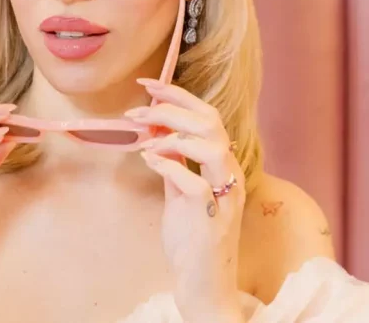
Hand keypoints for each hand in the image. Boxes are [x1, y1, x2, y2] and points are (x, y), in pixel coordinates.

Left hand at [125, 79, 246, 322]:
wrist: (204, 283)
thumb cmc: (193, 238)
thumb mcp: (181, 194)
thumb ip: (175, 165)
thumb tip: (157, 136)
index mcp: (224, 166)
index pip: (209, 117)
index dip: (179, 96)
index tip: (149, 85)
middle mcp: (229, 176)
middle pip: (210, 123)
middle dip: (172, 107)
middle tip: (138, 109)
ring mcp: (223, 197)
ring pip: (212, 146)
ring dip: (174, 134)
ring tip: (146, 137)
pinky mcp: (211, 218)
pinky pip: (193, 182)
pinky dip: (168, 165)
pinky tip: (149, 160)